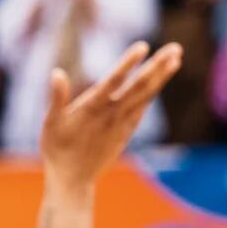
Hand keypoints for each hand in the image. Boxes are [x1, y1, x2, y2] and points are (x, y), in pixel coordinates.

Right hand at [37, 41, 183, 191]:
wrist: (73, 180)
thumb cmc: (57, 150)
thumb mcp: (50, 124)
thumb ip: (56, 97)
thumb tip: (56, 72)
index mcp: (91, 108)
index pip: (113, 81)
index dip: (127, 64)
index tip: (143, 46)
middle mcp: (111, 114)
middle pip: (139, 86)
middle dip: (157, 66)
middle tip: (176, 47)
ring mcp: (122, 123)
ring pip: (146, 95)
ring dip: (162, 76)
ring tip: (176, 58)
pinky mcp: (126, 131)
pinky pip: (142, 107)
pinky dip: (153, 91)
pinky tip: (161, 79)